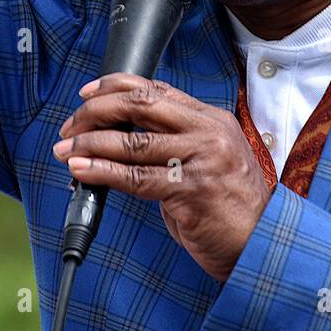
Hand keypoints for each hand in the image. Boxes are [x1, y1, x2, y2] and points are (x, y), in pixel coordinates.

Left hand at [53, 73, 274, 282]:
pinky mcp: (192, 191)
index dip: (115, 87)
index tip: (87, 93)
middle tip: (71, 125)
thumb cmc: (230, 206)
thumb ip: (172, 143)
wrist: (263, 243)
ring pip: (134, 141)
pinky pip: (137, 178)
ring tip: (66, 149)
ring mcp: (202, 159)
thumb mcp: (206, 160)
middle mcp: (208, 132)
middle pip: (141, 105)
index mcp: (211, 119)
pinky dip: (103, 172)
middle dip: (97, 111)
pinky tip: (82, 171)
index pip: (156, 89)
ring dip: (91, 143)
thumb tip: (118, 135)